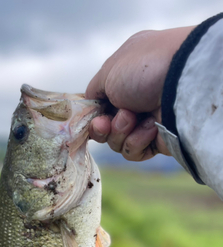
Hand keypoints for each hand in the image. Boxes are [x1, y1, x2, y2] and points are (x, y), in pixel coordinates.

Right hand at [86, 27, 194, 160]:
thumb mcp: (108, 72)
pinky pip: (134, 151)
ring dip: (120, 132)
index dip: (93, 115)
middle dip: (102, 129)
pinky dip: (137, 141)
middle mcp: (136, 98)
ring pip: (117, 142)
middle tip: (106, 124)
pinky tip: (149, 128)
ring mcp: (147, 119)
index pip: (101, 103)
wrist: (181, 83)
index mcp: (125, 76)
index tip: (92, 118)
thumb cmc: (143, 69)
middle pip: (106, 127)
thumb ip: (92, 92)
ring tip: (134, 118)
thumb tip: (91, 109)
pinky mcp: (158, 139)